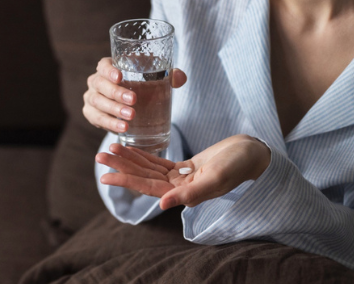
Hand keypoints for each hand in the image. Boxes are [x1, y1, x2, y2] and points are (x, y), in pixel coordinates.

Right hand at [83, 57, 186, 133]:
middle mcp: (95, 81)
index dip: (109, 71)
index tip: (120, 77)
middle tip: (133, 101)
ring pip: (98, 103)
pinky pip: (97, 119)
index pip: (103, 66)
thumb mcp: (154, 77)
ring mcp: (91, 98)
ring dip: (113, 111)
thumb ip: (170, 75)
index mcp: (108, 67)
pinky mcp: (91, 114)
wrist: (130, 103)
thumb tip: (180, 78)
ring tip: (130, 118)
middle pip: (100, 85)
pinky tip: (123, 128)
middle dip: (116, 94)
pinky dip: (109, 124)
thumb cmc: (141, 84)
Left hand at [96, 134, 270, 209]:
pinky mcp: (186, 167)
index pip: (149, 188)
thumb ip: (190, 194)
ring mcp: (182, 177)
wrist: (254, 155)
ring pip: (149, 169)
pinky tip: (129, 148)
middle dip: (122, 167)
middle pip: (144, 177)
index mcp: (185, 194)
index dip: (126, 181)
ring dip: (129, 159)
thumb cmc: (238, 165)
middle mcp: (180, 188)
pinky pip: (159, 162)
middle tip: (99, 156)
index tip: (104, 175)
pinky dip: (144, 155)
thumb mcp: (216, 178)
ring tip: (109, 149)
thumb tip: (162, 204)